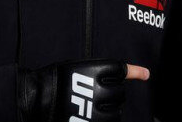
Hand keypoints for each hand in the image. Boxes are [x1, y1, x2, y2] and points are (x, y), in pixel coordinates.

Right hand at [20, 59, 148, 121]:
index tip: (144, 74)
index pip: (123, 71)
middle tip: (94, 94)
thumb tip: (134, 72)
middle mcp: (100, 87)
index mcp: (97, 69)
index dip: (132, 72)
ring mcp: (97, 107)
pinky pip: (110, 121)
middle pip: (120, 92)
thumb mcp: (80, 65)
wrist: (37, 99)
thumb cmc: (57, 80)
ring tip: (91, 106)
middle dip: (111, 94)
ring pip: (117, 110)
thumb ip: (102, 69)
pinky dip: (105, 119)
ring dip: (108, 109)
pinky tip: (93, 115)